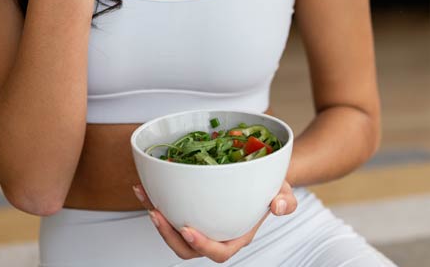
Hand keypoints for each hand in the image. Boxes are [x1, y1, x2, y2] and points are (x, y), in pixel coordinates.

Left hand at [132, 180, 297, 262]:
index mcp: (235, 237)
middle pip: (187, 248)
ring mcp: (200, 224)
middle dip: (168, 235)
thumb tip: (278, 207)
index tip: (188, 230)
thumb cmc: (271, 189)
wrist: (261, 178)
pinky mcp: (188, 211)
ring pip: (173, 233)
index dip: (201, 245)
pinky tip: (144, 186)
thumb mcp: (283, 191)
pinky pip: (168, 212)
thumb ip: (285, 201)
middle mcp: (214, 235)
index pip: (218, 252)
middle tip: (157, 213)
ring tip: (146, 198)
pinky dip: (154, 201)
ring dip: (156, 218)